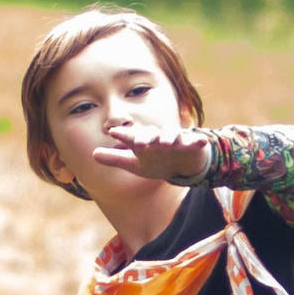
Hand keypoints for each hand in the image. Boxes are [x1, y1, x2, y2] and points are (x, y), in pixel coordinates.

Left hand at [93, 119, 212, 185]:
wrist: (183, 162)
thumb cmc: (156, 160)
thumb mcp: (134, 162)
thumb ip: (115, 158)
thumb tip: (93, 154)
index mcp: (144, 143)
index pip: (131, 138)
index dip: (123, 135)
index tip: (112, 132)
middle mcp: (158, 139)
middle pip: (152, 136)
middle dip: (147, 138)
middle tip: (140, 143)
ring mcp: (176, 141)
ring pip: (172, 136)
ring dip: (169, 137)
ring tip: (165, 142)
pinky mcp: (192, 145)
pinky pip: (195, 142)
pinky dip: (197, 141)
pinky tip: (200, 141)